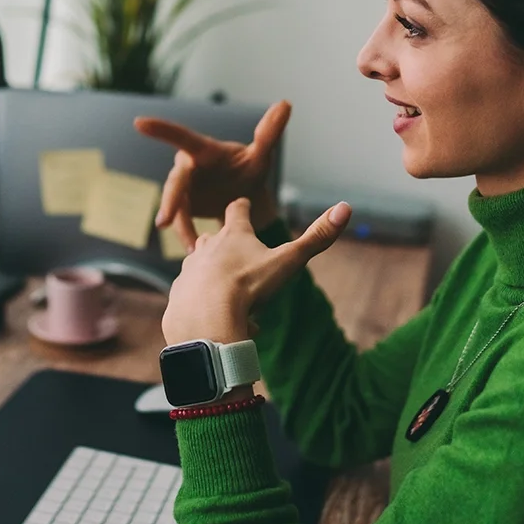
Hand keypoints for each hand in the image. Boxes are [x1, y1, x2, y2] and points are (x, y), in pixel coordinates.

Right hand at [135, 100, 289, 251]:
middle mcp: (188, 167)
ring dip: (180, 226)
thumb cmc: (249, 170)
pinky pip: (180, 222)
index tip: (139, 123)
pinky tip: (196, 250)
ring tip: (193, 246)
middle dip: (170, 200)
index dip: (162, 130)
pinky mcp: (182, 207)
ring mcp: (183, 188)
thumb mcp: (261, 155)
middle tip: (165, 220)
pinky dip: (187, 235)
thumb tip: (286, 104)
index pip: (182, 138)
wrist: (246, 198)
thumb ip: (269, 133)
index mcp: (204, 150)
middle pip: (175, 182)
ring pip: (175, 206)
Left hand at [161, 197, 350, 346]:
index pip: (236, 209)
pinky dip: (204, 306)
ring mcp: (188, 271)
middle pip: (212, 237)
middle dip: (223, 244)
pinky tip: (218, 319)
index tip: (243, 204)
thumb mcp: (288, 261)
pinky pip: (193, 298)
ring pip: (200, 268)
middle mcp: (206, 247)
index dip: (242, 206)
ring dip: (213, 278)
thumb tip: (346, 207)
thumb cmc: (248, 286)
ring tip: (230, 296)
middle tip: (239, 258)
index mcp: (233, 235)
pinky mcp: (177, 295)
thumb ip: (317, 237)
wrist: (205, 319)